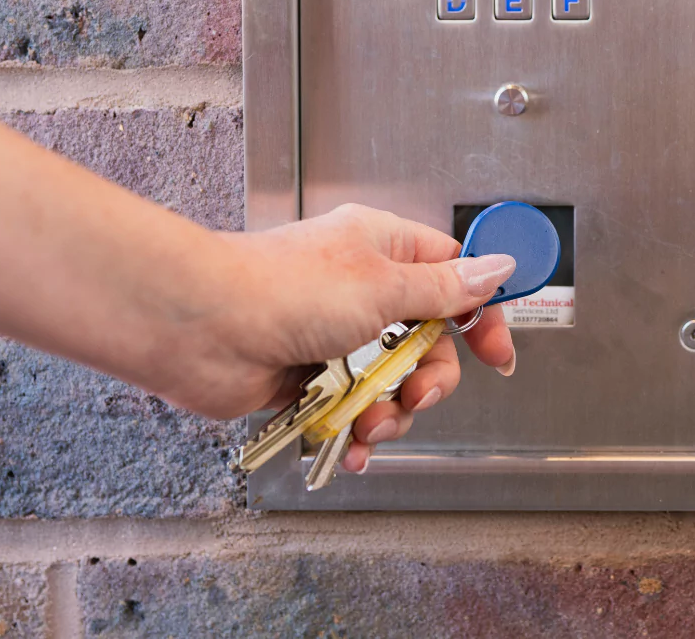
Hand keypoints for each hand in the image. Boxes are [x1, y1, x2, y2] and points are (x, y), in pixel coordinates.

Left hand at [180, 204, 516, 472]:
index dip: (479, 316)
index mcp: (383, 249)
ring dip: (390, 413)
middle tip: (417, 393)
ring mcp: (335, 337)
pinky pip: (353, 411)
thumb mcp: (381, 286)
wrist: (198, 327)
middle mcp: (362, 290)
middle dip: (429, 379)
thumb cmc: (279, 288)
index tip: (495, 354)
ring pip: (392, 384)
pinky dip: (356, 432)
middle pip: (427, 343)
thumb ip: (444, 289)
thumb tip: (496, 267)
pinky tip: (350, 445)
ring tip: (368, 422)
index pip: (453, 277)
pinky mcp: (309, 378)